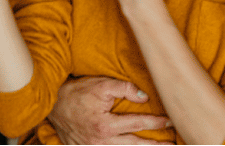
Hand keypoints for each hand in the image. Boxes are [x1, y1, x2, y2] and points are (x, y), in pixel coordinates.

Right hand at [48, 76, 172, 144]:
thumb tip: (144, 97)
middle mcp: (101, 141)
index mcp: (106, 126)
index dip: (156, 123)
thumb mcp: (101, 85)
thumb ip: (125, 89)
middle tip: (171, 145)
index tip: (170, 121)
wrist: (52, 104)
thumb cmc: (77, 92)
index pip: (138, 124)